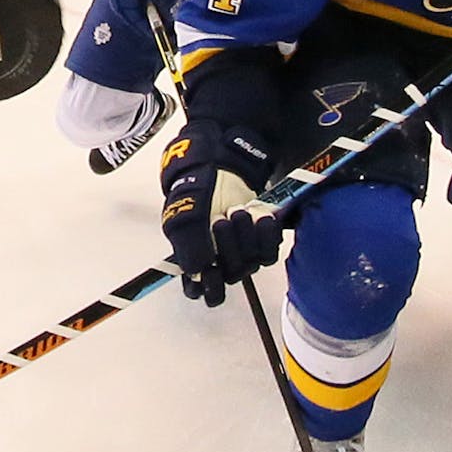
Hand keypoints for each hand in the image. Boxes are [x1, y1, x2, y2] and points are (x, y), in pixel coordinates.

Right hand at [160, 121, 281, 306]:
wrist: (220, 160)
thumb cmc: (197, 188)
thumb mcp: (182, 216)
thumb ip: (188, 248)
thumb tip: (197, 273)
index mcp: (194, 259)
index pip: (203, 291)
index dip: (210, 286)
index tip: (211, 267)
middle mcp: (219, 259)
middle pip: (230, 276)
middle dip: (227, 247)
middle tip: (220, 220)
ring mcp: (242, 249)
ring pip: (250, 264)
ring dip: (244, 238)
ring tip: (237, 211)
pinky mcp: (261, 238)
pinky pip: (269, 251)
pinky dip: (266, 236)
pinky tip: (262, 219)